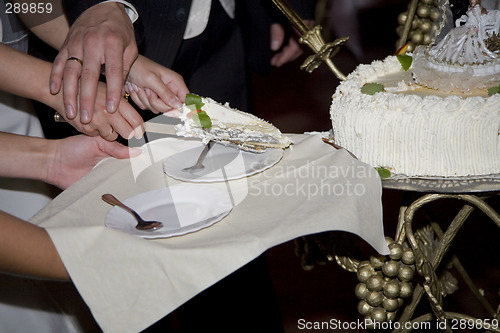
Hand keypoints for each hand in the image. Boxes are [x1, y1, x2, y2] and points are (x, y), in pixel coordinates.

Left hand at [46, 135, 140, 188]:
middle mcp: (111, 168)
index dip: (140, 163)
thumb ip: (117, 148)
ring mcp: (106, 180)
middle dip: (137, 177)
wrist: (53, 163)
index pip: (132, 160)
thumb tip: (137, 152)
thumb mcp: (97, 143)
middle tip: (147, 180)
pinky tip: (123, 197)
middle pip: (129, 175)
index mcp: (114, 155)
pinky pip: (110, 194)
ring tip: (138, 190)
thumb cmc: (72, 148)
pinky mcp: (98, 191)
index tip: (151, 165)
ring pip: (121, 185)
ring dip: (128, 187)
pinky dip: (115, 196)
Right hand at [50, 2, 136, 123]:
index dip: (113, 92)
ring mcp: (76, 44)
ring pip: (70, 72)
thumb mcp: (130, 48)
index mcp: (113, 44)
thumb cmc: (119, 32)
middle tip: (87, 117)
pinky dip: (55, 77)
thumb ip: (125, 69)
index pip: (113, 72)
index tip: (111, 109)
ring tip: (71, 112)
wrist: (103, 9)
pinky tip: (54, 91)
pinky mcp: (66, 45)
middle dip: (87, 99)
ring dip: (69, 94)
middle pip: (89, 75)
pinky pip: (58, 63)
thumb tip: (121, 93)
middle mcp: (93, 44)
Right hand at [56, 81, 144, 140]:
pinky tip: (91, 121)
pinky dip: (96, 132)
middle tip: (126, 131)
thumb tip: (138, 120)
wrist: (62, 89)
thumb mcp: (108, 90)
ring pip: (112, 136)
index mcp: (117, 101)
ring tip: (104, 122)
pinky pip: (97, 136)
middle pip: (128, 132)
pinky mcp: (85, 128)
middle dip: (128, 134)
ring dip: (111, 133)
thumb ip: (122, 103)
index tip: (140, 131)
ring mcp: (96, 121)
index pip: (137, 121)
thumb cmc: (87, 88)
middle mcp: (108, 111)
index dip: (140, 129)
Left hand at [126, 55, 188, 115]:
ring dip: (146, 100)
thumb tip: (178, 105)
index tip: (171, 110)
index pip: (186, 100)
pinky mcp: (151, 100)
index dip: (181, 107)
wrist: (124, 68)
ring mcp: (160, 96)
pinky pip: (148, 108)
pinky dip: (140, 101)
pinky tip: (137, 90)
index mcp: (175, 82)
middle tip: (147, 90)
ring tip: (140, 87)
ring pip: (158, 109)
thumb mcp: (152, 79)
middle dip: (156, 102)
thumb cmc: (139, 67)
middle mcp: (170, 90)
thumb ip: (165, 93)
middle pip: (170, 108)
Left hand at [270, 20, 313, 66]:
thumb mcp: (276, 15)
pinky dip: (291, 45)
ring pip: (300, 44)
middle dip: (287, 56)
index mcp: (303, 24)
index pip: (297, 46)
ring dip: (289, 52)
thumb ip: (277, 31)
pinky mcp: (305, 22)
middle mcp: (308, 26)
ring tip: (277, 57)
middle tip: (274, 62)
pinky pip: (300, 38)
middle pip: (300, 47)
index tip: (277, 63)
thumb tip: (274, 48)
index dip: (286, 56)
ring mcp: (308, 24)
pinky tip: (282, 47)